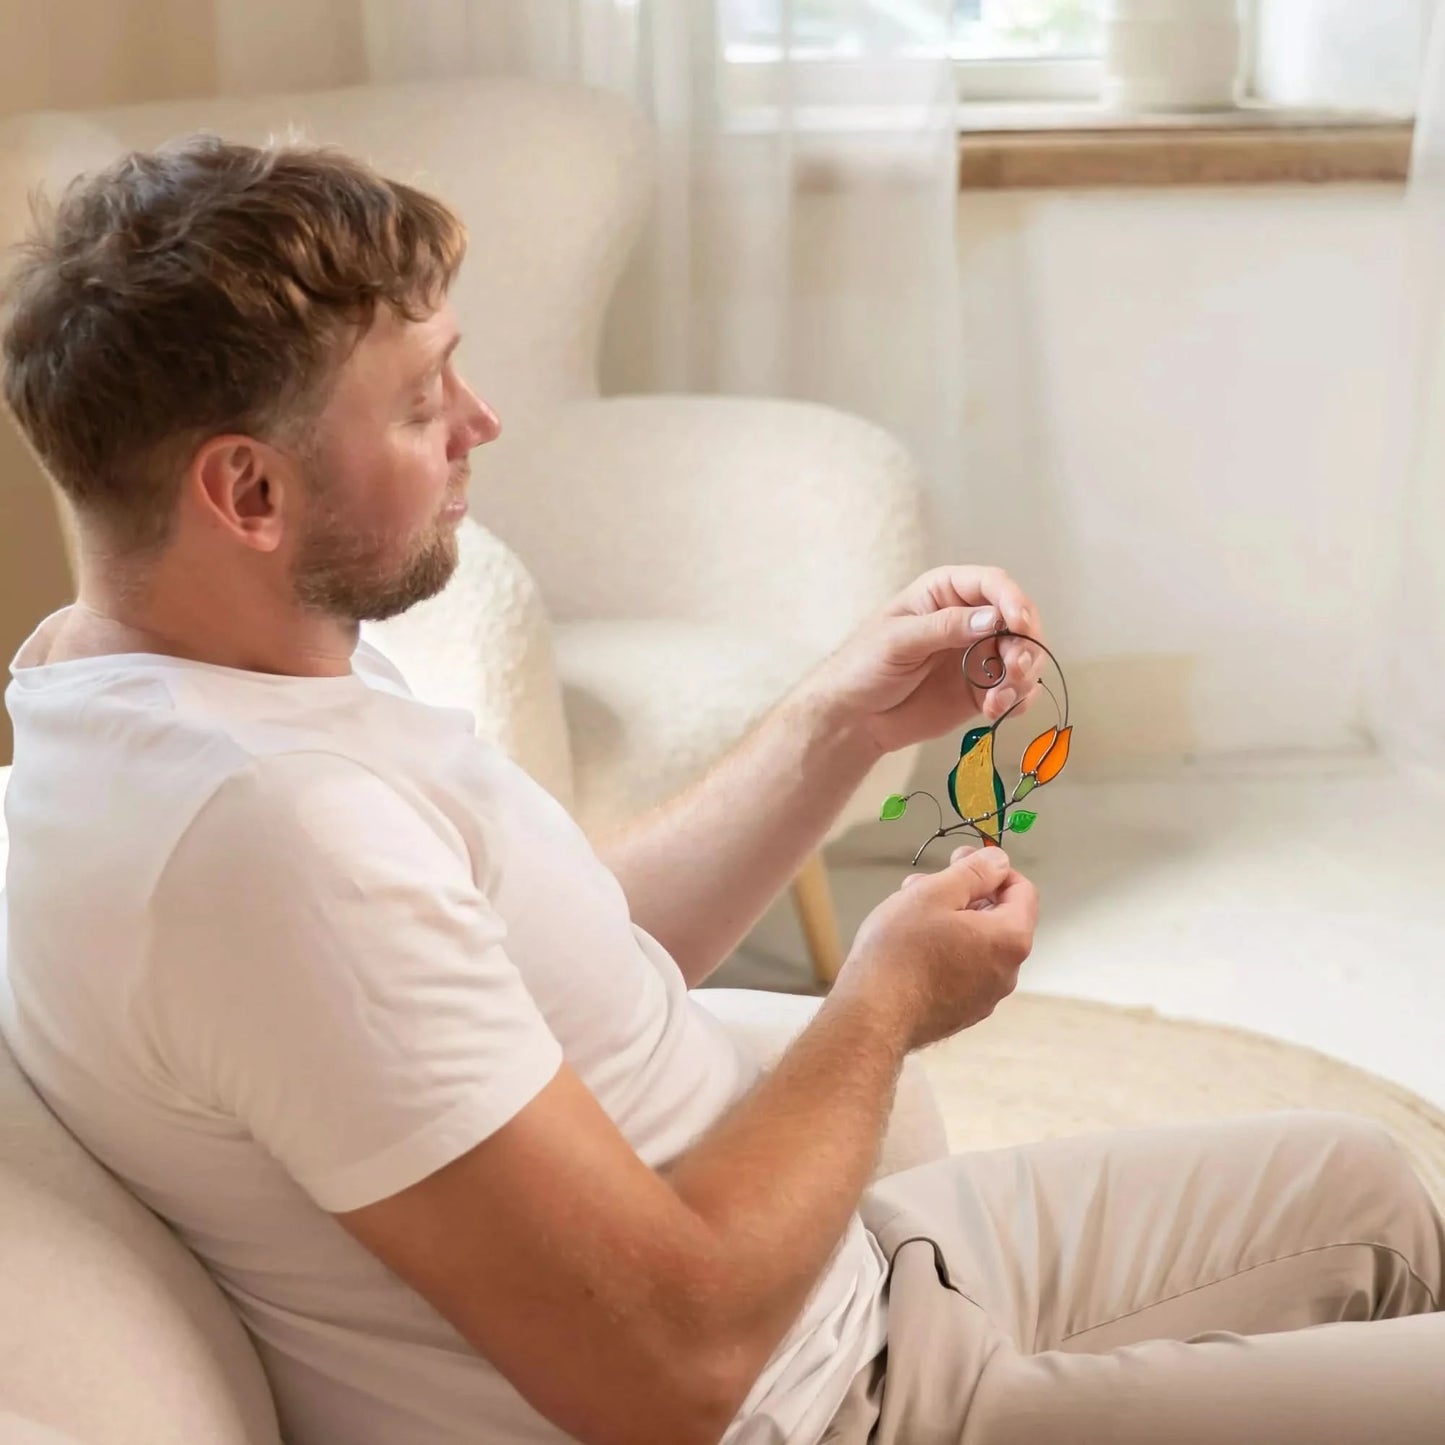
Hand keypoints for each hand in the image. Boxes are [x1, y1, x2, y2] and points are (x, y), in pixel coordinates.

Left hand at [802, 565, 1044, 758]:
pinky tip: (996, 709)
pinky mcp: (982, 690)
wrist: (853, 717)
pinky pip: (1016, 691)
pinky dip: (1017, 700)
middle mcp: (969, 620)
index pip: (992, 585)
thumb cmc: (862, 666)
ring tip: (1000, 699)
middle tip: (1015, 670)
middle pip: (1019, 621)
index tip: (1019, 623)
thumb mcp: (897, 640)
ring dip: (1024, 676)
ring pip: (1024, 657)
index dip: (1013, 600)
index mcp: (945, 593)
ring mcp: (978, 656)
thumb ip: (944, 627)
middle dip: (1026, 644)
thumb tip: (992, 618)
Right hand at [833, 845, 1037, 1052]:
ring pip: (977, 944)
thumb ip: (974, 872)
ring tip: (909, 911)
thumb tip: (999, 861)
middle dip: (965, 893)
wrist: (872, 1016)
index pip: (1022, 891)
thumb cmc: (901, 950)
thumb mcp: (935, 894)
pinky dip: (946, 950)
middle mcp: (1007, 972)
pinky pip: (963, 970)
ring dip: (951, 920)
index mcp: (1010, 939)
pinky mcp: (961, 1012)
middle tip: (925, 882)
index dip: (992, 868)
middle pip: (998, 918)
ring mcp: (985, 997)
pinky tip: (911, 946)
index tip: (959, 860)